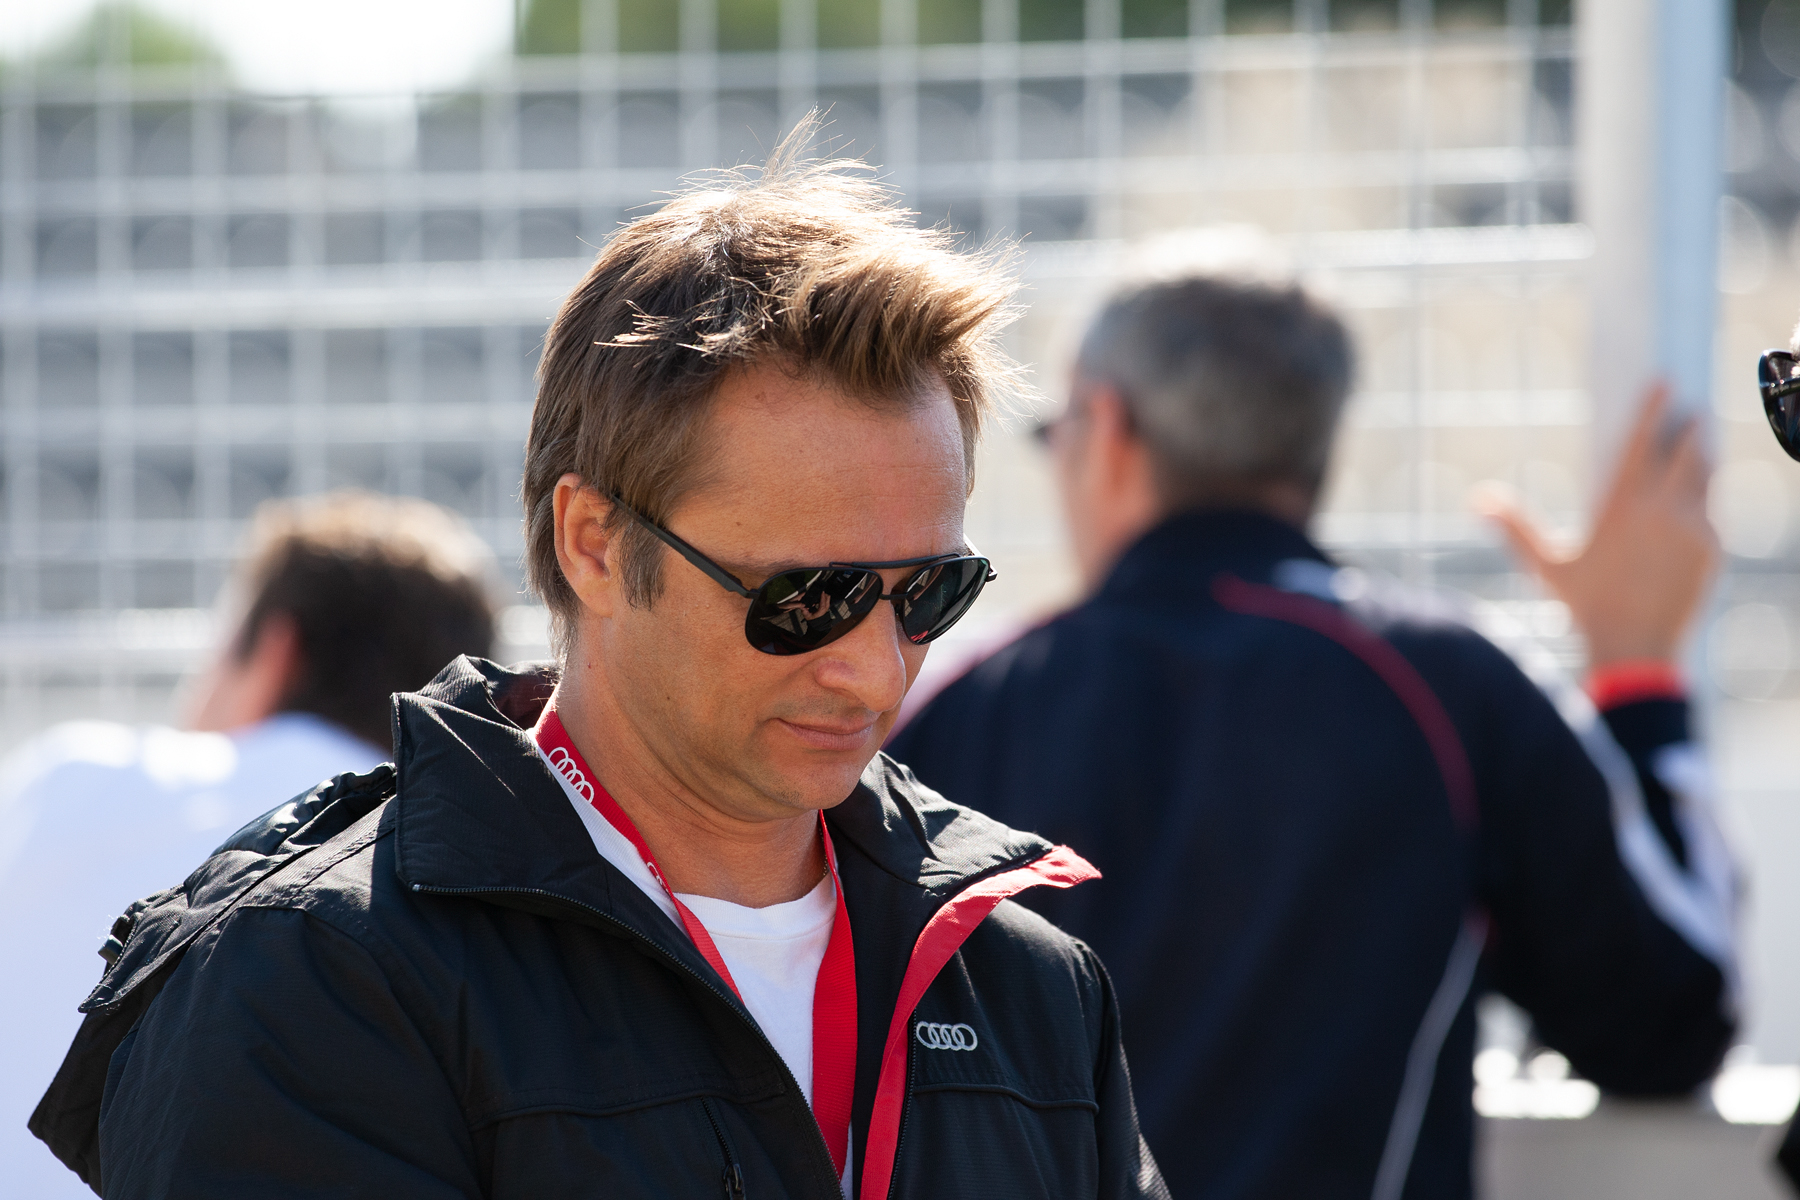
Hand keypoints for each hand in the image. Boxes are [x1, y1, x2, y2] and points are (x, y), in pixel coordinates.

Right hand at [1473, 384, 1716, 669]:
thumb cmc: (1585, 606)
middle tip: (1690, 411)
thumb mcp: (1546, 565)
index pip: (1643, 443)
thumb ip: (1514, 528)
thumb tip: (1478, 498)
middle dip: (1690, 428)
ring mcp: (1694, 528)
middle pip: (1687, 451)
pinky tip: (1699, 491)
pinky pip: (1713, 509)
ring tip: (1698, 442)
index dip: (1654, 408)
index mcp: (1622, 507)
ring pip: (1706, 477)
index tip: (1666, 381)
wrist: (1635, 648)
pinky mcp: (1713, 548)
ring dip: (1702, 456)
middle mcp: (1663, 511)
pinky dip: (1706, 495)